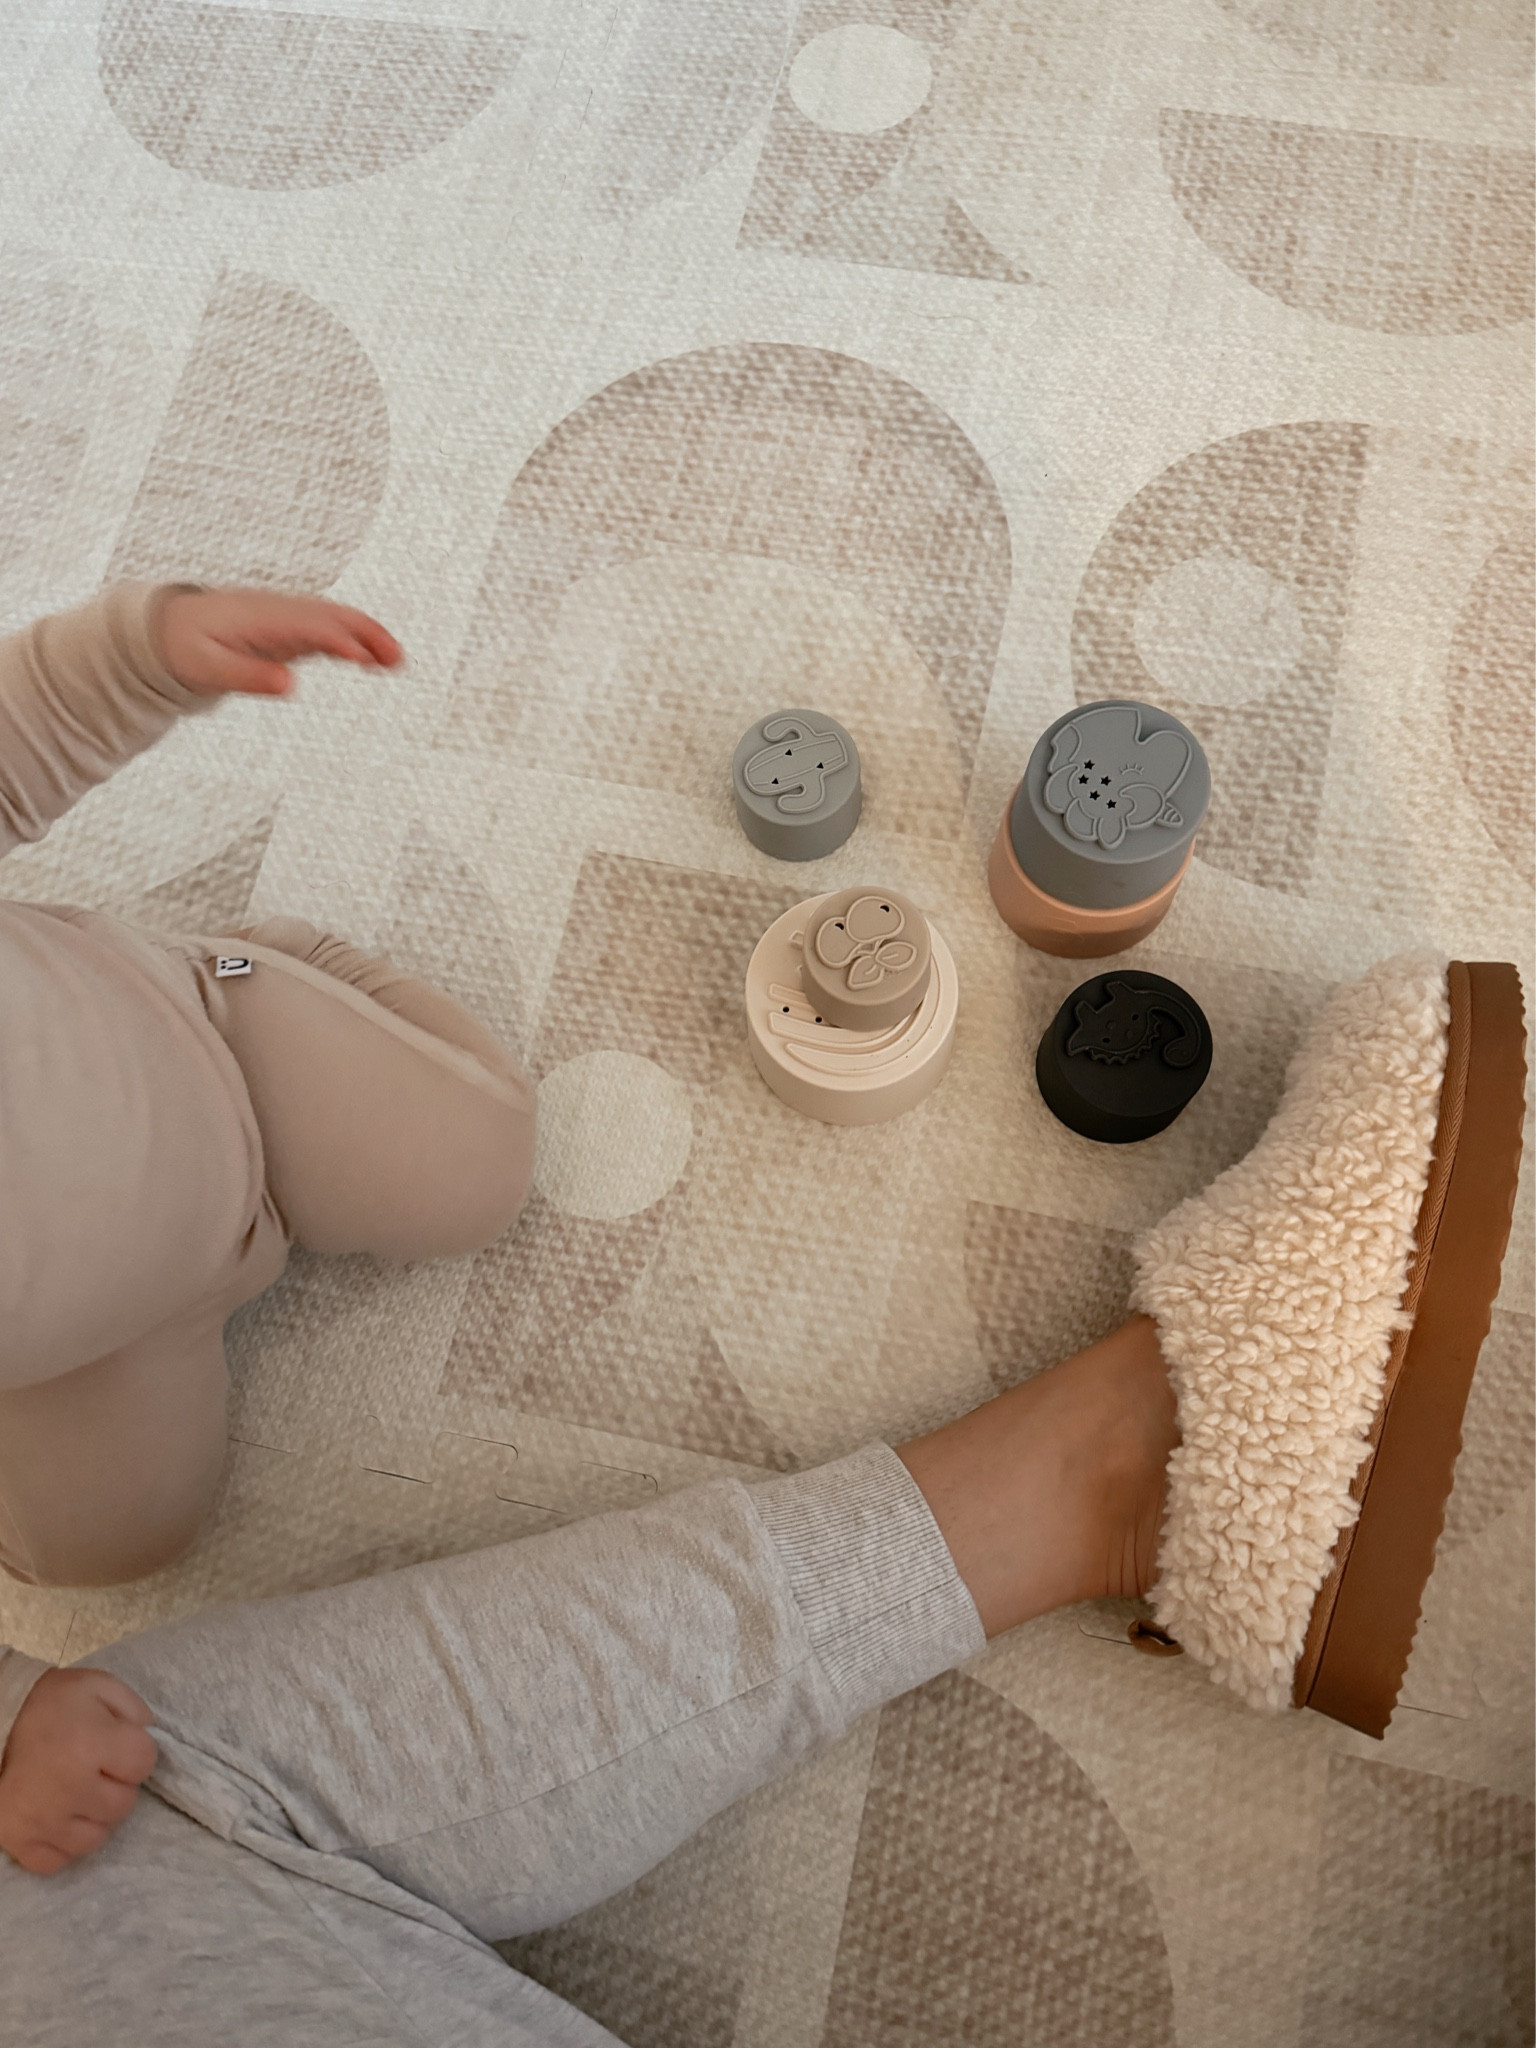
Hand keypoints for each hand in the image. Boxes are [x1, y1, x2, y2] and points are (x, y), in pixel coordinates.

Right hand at [0, 1668, 157, 1875]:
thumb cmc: (52, 1706)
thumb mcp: (98, 1686)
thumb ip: (133, 1708)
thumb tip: (149, 1736)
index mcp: (91, 1744)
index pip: (145, 1763)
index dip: (135, 1752)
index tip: (116, 1746)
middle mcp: (70, 1788)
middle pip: (124, 1805)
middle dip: (116, 1786)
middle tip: (94, 1769)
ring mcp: (43, 1820)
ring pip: (95, 1838)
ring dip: (92, 1817)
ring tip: (75, 1792)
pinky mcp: (19, 1842)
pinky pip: (60, 1860)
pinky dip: (61, 1842)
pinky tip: (56, 1816)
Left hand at [155, 587, 402, 698]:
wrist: (168, 626)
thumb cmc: (184, 647)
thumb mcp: (207, 668)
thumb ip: (248, 677)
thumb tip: (291, 685)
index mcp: (261, 619)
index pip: (310, 624)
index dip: (338, 640)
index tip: (363, 659)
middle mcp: (280, 613)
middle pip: (333, 615)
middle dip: (367, 634)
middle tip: (397, 659)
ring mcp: (286, 619)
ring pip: (335, 620)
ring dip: (367, 637)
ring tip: (396, 662)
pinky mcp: (288, 630)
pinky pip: (327, 630)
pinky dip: (352, 641)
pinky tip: (370, 660)